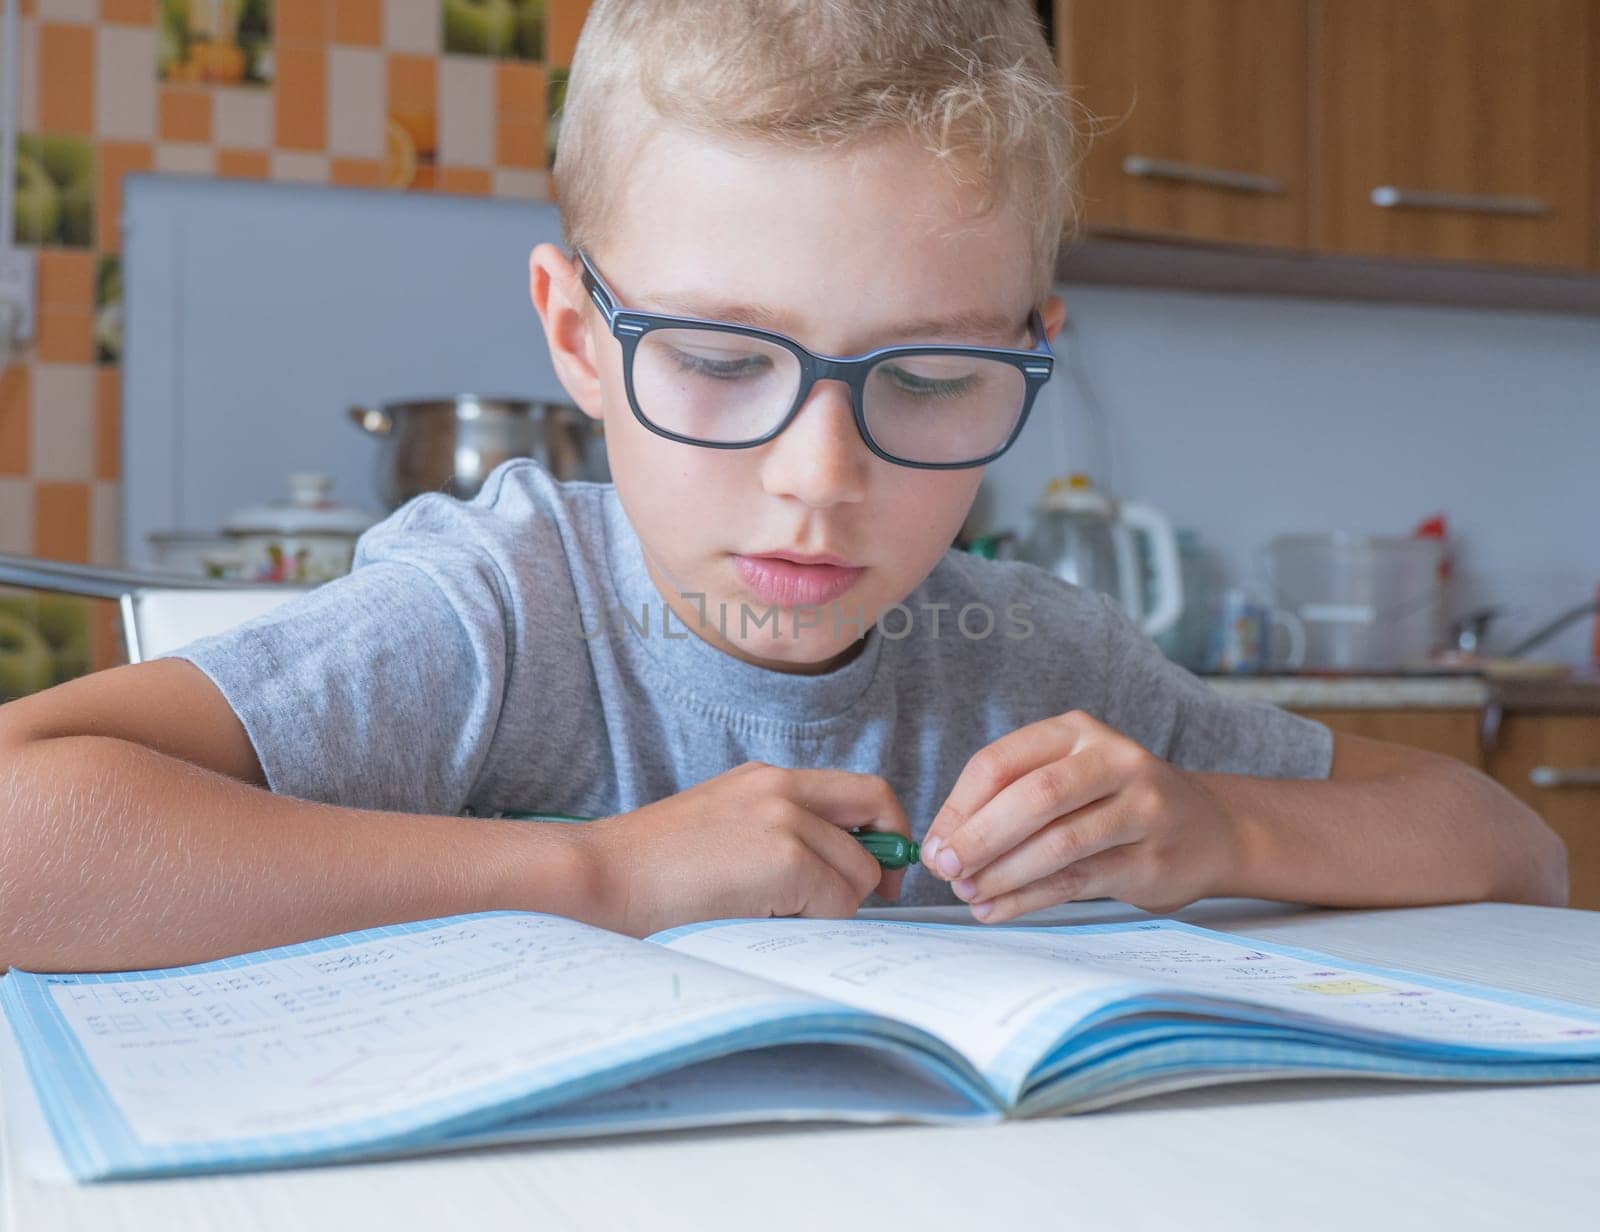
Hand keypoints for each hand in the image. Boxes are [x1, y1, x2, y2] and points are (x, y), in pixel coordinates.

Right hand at [581, 762, 910, 935]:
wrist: (599, 880)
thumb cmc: (649, 874)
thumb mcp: (722, 830)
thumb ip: (779, 836)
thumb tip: (842, 876)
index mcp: (767, 779)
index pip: (861, 791)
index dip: (885, 832)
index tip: (880, 871)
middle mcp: (781, 788)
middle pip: (876, 818)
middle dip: (878, 868)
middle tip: (862, 903)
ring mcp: (785, 821)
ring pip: (858, 875)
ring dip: (831, 909)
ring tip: (770, 918)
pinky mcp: (785, 860)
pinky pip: (836, 905)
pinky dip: (813, 926)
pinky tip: (762, 926)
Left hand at [920, 711, 1238, 922]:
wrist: (1208, 828)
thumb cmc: (1115, 803)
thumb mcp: (1068, 777)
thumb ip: (1010, 799)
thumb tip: (943, 844)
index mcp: (1075, 732)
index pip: (1000, 762)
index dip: (959, 807)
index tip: (933, 845)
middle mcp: (1113, 760)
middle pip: (1033, 797)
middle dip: (979, 838)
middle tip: (945, 870)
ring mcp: (1140, 808)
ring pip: (1058, 842)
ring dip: (1003, 874)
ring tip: (968, 894)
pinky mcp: (1152, 858)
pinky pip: (1078, 881)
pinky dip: (1028, 899)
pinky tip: (997, 910)